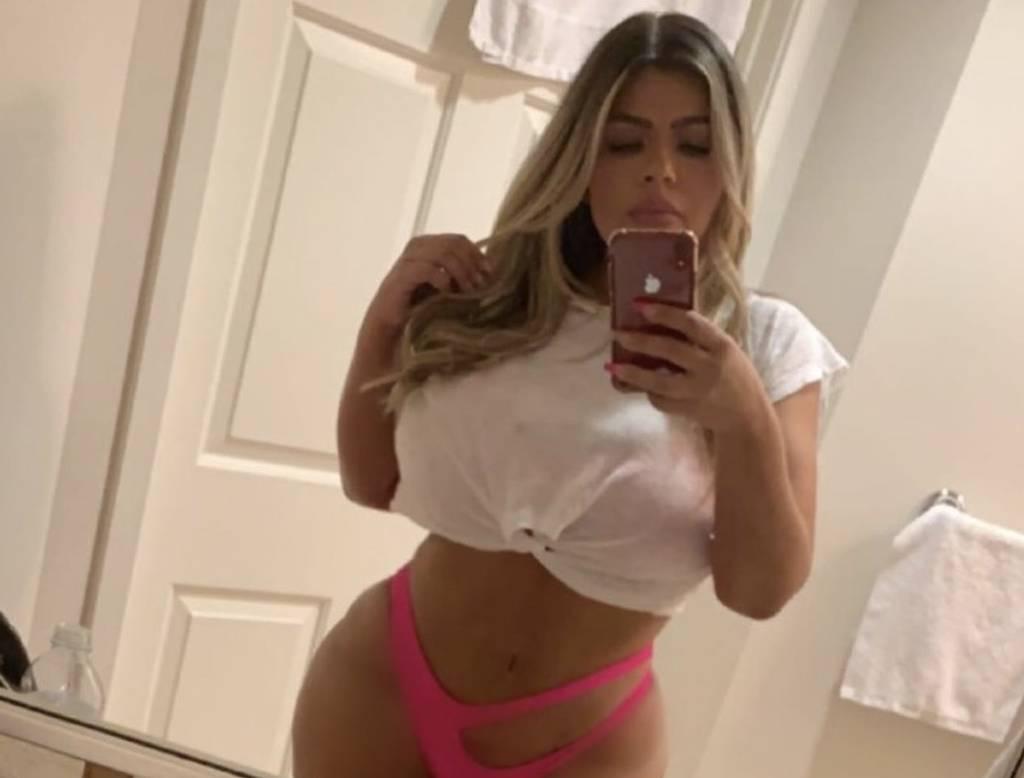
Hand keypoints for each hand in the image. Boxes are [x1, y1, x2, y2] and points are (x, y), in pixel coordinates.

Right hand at [366, 233, 492, 333]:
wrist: (392, 321)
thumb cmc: (419, 302)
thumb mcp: (444, 283)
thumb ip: (460, 272)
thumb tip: (490, 270)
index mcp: (428, 243)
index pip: (459, 239)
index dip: (477, 254)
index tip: (489, 272)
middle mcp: (417, 245)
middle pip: (453, 244)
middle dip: (471, 264)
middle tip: (479, 284)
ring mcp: (408, 258)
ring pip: (443, 254)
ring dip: (461, 272)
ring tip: (468, 290)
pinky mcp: (402, 274)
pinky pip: (429, 270)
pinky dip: (443, 281)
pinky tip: (447, 293)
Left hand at [607, 302, 766, 431]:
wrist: (747, 417)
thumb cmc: (734, 376)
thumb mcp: (725, 351)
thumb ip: (700, 339)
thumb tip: (660, 320)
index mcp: (722, 346)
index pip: (690, 323)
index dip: (663, 313)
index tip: (640, 306)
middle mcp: (709, 367)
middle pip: (669, 350)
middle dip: (640, 340)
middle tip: (617, 333)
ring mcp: (697, 391)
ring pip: (658, 381)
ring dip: (632, 373)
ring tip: (612, 367)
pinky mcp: (688, 410)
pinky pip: (661, 399)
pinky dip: (649, 392)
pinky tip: (639, 385)